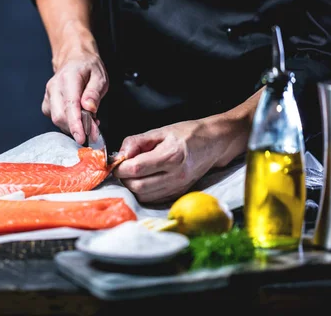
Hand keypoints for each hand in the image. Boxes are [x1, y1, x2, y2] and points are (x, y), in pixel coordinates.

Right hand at [42, 42, 108, 144]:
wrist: (75, 59)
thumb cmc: (88, 68)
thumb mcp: (100, 76)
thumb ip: (94, 93)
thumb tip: (89, 108)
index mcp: (68, 78)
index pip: (70, 105)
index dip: (75, 124)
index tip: (82, 138)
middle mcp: (54, 86)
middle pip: (60, 116)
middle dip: (76, 128)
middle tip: (94, 130)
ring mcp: (48, 95)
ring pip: (56, 119)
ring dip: (73, 126)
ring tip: (88, 120)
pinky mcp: (47, 103)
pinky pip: (54, 118)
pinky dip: (67, 123)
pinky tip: (78, 118)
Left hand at [113, 119, 228, 203]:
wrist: (213, 143)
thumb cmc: (186, 134)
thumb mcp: (160, 131)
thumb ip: (136, 142)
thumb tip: (120, 155)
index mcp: (171, 155)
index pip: (136, 169)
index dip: (120, 167)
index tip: (117, 162)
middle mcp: (176, 175)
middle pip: (138, 186)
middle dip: (124, 178)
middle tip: (123, 168)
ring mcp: (179, 187)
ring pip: (144, 196)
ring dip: (132, 186)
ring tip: (134, 173)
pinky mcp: (179, 194)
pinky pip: (153, 199)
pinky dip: (143, 192)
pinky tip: (144, 179)